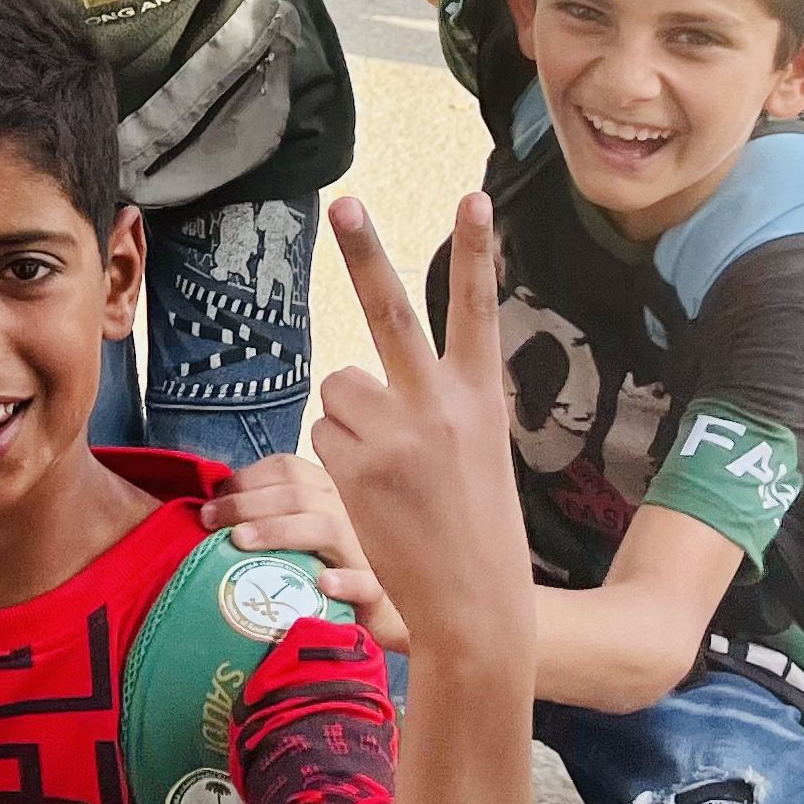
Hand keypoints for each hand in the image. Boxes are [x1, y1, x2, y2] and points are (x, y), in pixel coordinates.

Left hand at [199, 450, 405, 650]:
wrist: (374, 618)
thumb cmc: (320, 573)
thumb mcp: (289, 540)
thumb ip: (262, 519)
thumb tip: (211, 510)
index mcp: (324, 495)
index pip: (287, 468)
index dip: (246, 479)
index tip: (212, 500)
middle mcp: (345, 515)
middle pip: (297, 494)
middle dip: (246, 502)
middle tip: (209, 520)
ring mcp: (363, 553)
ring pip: (326, 527)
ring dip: (279, 530)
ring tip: (240, 541)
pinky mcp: (377, 593)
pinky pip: (367, 583)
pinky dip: (345, 580)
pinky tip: (324, 582)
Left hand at [307, 194, 533, 686]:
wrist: (476, 607)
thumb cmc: (477, 532)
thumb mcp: (479, 454)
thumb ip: (436, 408)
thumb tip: (361, 385)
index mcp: (481, 396)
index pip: (479, 309)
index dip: (478, 251)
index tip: (474, 196)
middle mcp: (441, 404)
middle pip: (392, 310)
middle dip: (364, 251)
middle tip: (343, 201)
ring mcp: (397, 433)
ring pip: (338, 389)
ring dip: (347, 420)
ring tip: (386, 471)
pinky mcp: (357, 465)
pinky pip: (321, 435)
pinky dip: (335, 459)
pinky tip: (370, 494)